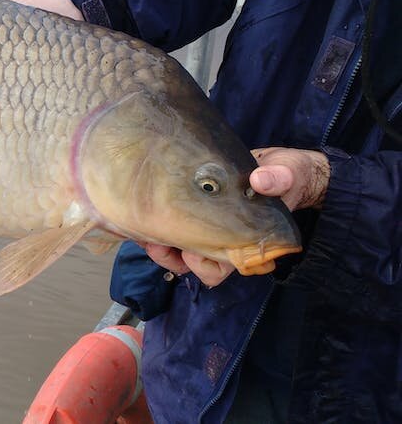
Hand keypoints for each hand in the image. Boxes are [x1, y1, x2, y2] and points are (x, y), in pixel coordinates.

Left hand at [141, 148, 329, 285]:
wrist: (280, 165)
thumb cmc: (288, 176)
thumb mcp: (288, 174)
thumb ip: (278, 180)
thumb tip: (260, 181)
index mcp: (247, 242)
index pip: (222, 267)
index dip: (202, 264)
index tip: (189, 249)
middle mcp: (226, 239)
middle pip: (195, 265)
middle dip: (173, 257)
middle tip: (156, 242)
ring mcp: (211, 227)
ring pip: (180, 251)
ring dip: (161, 244)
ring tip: (145, 231)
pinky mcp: (197, 210)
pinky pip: (174, 228)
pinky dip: (158, 225)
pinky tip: (146, 211)